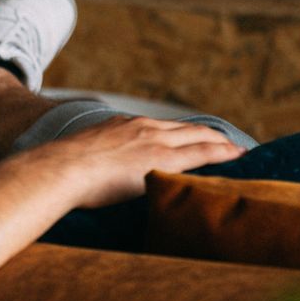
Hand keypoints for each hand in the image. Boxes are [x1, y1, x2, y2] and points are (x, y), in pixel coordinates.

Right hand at [23, 116, 245, 208]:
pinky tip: (235, 157)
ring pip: (199, 137)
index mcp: (124, 126)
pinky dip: (220, 153)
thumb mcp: (83, 154)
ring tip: (239, 151)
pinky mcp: (161, 159)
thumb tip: (91, 174)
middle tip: (230, 143)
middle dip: (210, 135)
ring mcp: (153, 141)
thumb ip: (97, 158)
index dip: (183, 133)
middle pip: (187, 128)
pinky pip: (200, 153)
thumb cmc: (64, 170)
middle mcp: (143, 128)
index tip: (196, 138)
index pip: (164, 128)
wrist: (60, 169)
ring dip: (221, 143)